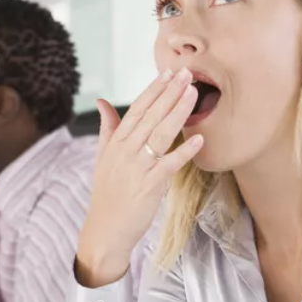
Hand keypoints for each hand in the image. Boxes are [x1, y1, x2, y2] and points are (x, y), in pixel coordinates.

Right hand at [75, 68, 204, 287]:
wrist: (105, 229)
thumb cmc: (107, 194)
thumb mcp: (102, 157)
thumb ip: (107, 128)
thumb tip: (102, 102)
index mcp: (116, 142)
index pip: (137, 109)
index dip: (154, 90)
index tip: (169, 72)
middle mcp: (126, 151)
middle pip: (150, 116)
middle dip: (169, 93)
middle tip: (188, 74)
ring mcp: (137, 167)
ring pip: (160, 134)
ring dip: (178, 113)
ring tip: (193, 95)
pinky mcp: (149, 186)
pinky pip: (169, 165)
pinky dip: (184, 152)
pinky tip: (199, 139)